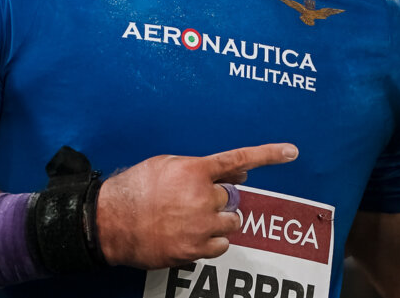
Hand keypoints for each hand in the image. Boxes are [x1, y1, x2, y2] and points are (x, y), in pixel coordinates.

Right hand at [96, 143, 297, 267]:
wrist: (107, 222)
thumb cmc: (135, 189)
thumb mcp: (167, 165)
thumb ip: (205, 168)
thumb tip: (241, 173)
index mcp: (195, 171)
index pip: (238, 159)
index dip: (269, 154)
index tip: (292, 151)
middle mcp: (202, 196)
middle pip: (230, 198)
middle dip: (215, 200)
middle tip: (189, 203)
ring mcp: (200, 224)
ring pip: (230, 223)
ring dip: (216, 222)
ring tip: (188, 220)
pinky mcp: (195, 249)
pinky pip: (221, 246)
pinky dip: (210, 242)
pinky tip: (188, 235)